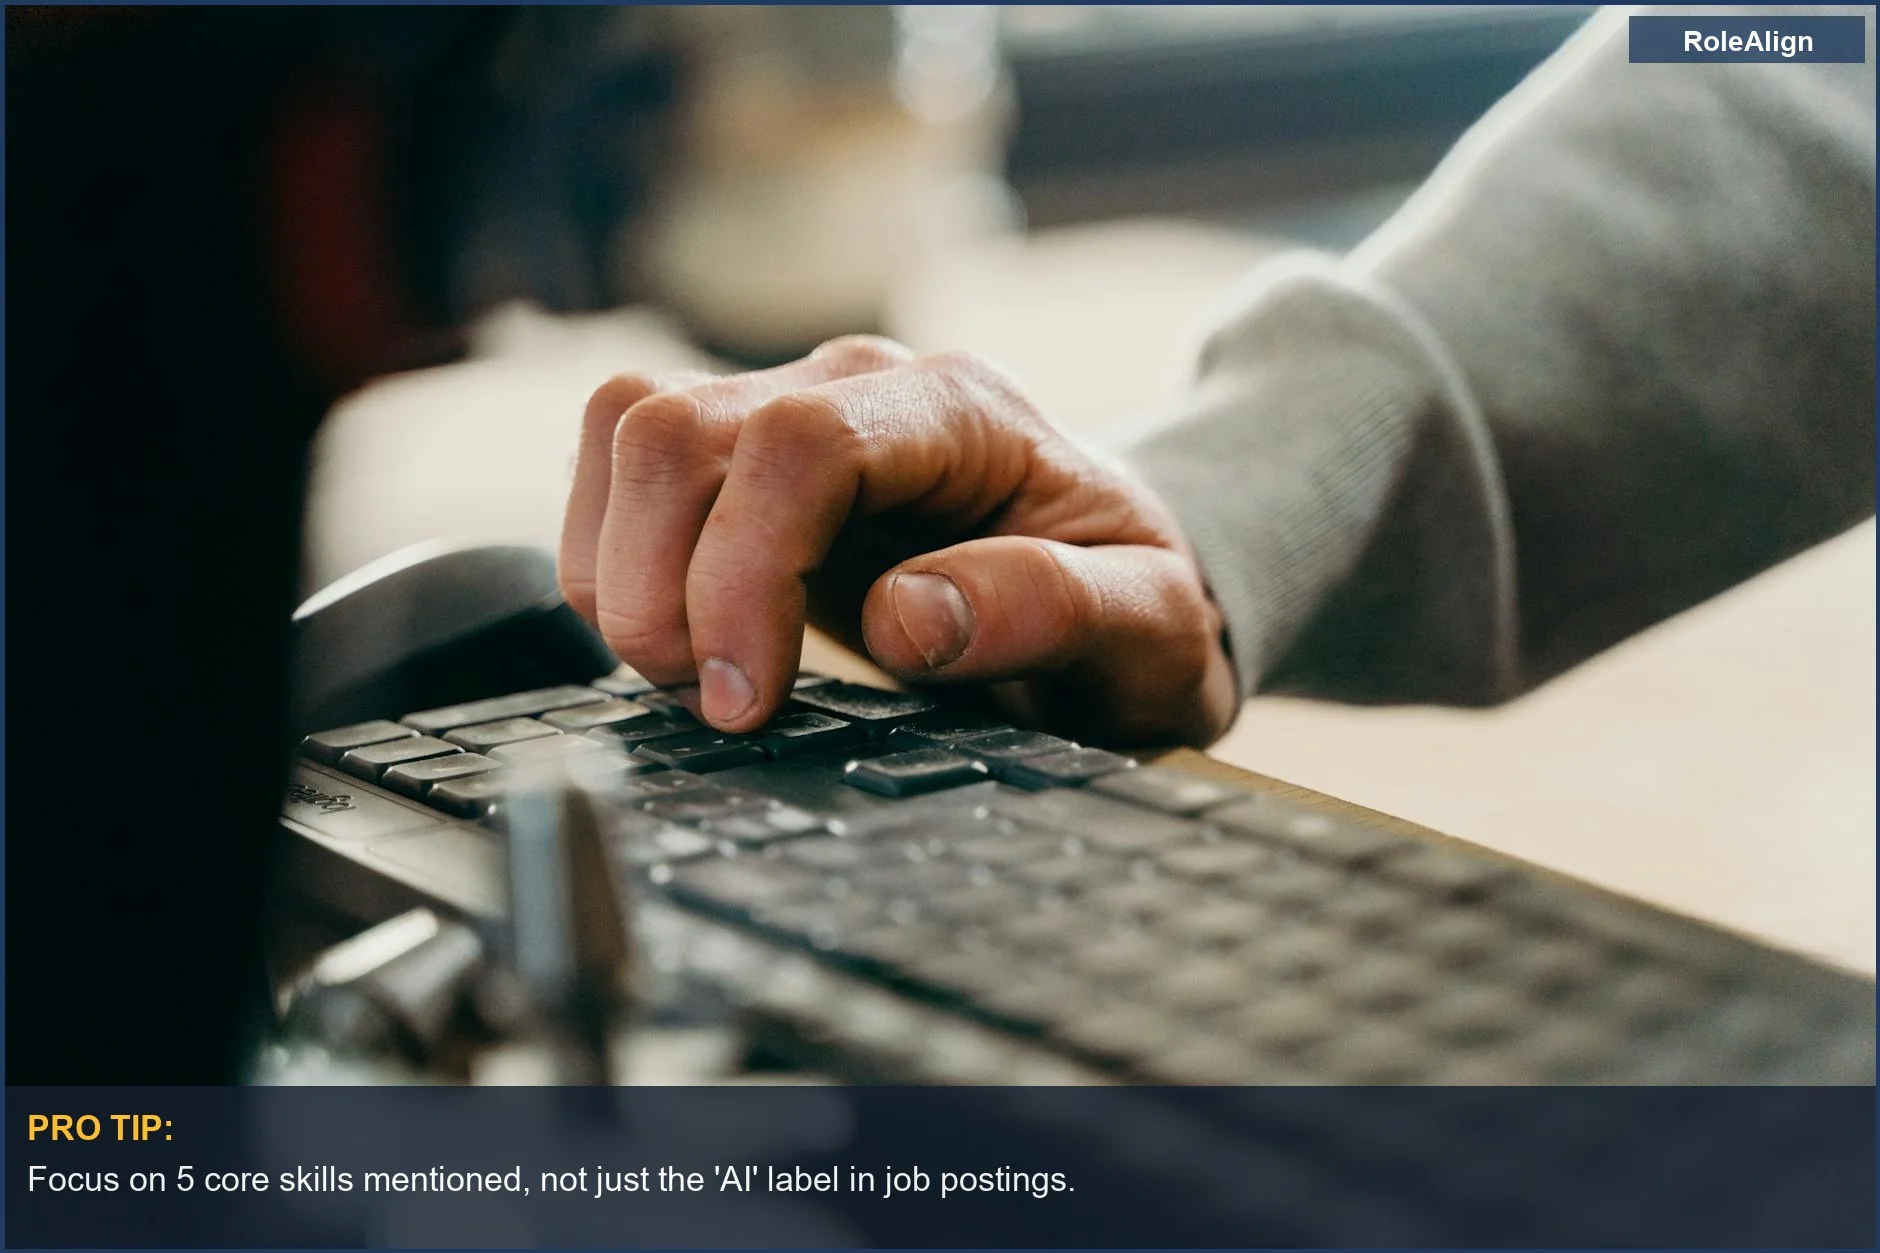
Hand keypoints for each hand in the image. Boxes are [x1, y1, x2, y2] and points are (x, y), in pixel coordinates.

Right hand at [558, 336, 1237, 747]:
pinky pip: (622, 469)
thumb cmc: (1133, 609)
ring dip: (621, 571)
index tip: (748, 701)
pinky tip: (678, 642)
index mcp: (959, 410)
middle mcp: (857, 386)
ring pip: (626, 432)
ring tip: (692, 679)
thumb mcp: (1148, 629)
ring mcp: (788, 409)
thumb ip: (1052, 610)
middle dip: (657, 583)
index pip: (798, 445)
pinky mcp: (742, 463)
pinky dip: (614, 561)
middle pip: (673, 425)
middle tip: (713, 706)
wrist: (1115, 591)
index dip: (744, 573)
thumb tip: (908, 616)